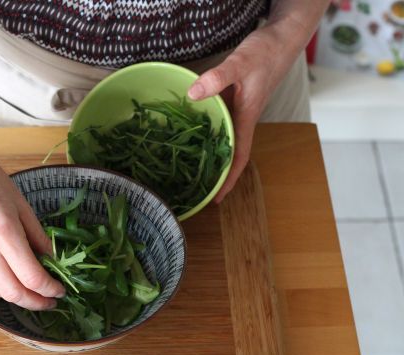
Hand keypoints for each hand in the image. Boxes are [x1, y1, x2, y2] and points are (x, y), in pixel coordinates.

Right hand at [0, 137, 64, 309]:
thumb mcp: (20, 202)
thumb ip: (37, 234)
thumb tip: (51, 258)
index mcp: (4, 233)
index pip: (32, 277)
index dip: (50, 289)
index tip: (61, 290)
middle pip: (13, 293)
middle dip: (36, 302)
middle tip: (52, 301)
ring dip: (18, 298)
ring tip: (35, 293)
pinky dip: (2, 285)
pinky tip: (13, 279)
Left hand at [187, 25, 300, 202]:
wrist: (282, 37)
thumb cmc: (267, 51)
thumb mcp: (241, 62)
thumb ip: (218, 77)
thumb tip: (193, 94)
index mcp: (247, 116)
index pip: (239, 156)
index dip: (229, 179)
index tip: (217, 199)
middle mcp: (243, 117)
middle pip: (230, 153)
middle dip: (216, 174)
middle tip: (195, 191)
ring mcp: (239, 109)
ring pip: (224, 138)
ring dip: (211, 154)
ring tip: (189, 169)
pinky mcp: (235, 99)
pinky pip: (220, 122)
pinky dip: (208, 132)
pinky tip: (191, 132)